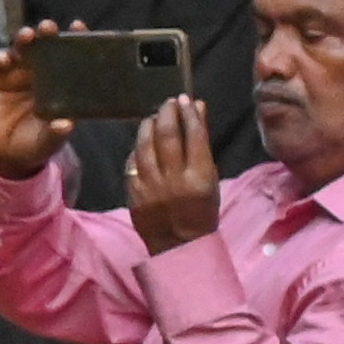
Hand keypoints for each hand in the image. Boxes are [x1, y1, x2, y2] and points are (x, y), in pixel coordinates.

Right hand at [0, 24, 80, 181]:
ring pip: (24, 50)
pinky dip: (1, 58)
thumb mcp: (47, 143)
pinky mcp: (0, 79)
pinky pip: (1, 64)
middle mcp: (44, 73)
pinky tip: (3, 59)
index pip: (72, 57)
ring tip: (26, 36)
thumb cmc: (36, 144)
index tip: (78, 27)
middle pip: (46, 47)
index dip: (76, 40)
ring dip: (24, 40)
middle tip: (48, 27)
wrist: (6, 154)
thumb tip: (66, 125)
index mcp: (63, 84)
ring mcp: (21, 74)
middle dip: (47, 34)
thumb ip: (55, 134)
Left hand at [124, 93, 220, 254]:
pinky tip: (142, 141)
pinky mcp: (133, 192)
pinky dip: (138, 148)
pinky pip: (132, 162)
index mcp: (199, 176)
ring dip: (149, 126)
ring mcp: (150, 186)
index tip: (186, 99)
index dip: (189, 113)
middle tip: (169, 102)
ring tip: (154, 117)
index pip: (194, 135)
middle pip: (167, 136)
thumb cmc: (201, 209)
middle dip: (167, 113)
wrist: (179, 244)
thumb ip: (201, 145)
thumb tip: (197, 109)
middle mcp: (174, 179)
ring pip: (145, 146)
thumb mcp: (210, 178)